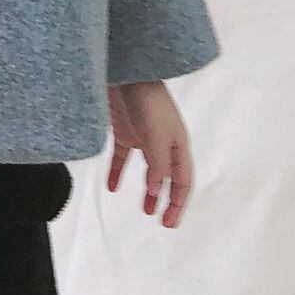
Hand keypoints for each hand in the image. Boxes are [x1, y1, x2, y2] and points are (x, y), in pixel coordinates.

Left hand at [106, 81, 195, 226]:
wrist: (126, 72)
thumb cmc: (148, 100)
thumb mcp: (156, 137)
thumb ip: (157, 165)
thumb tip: (157, 191)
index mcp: (177, 145)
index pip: (183, 181)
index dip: (178, 203)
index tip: (169, 222)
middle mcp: (163, 143)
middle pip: (168, 178)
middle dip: (167, 200)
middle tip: (161, 220)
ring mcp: (143, 137)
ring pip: (147, 170)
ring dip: (147, 189)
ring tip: (144, 208)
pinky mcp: (123, 130)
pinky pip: (122, 157)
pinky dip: (117, 171)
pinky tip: (111, 186)